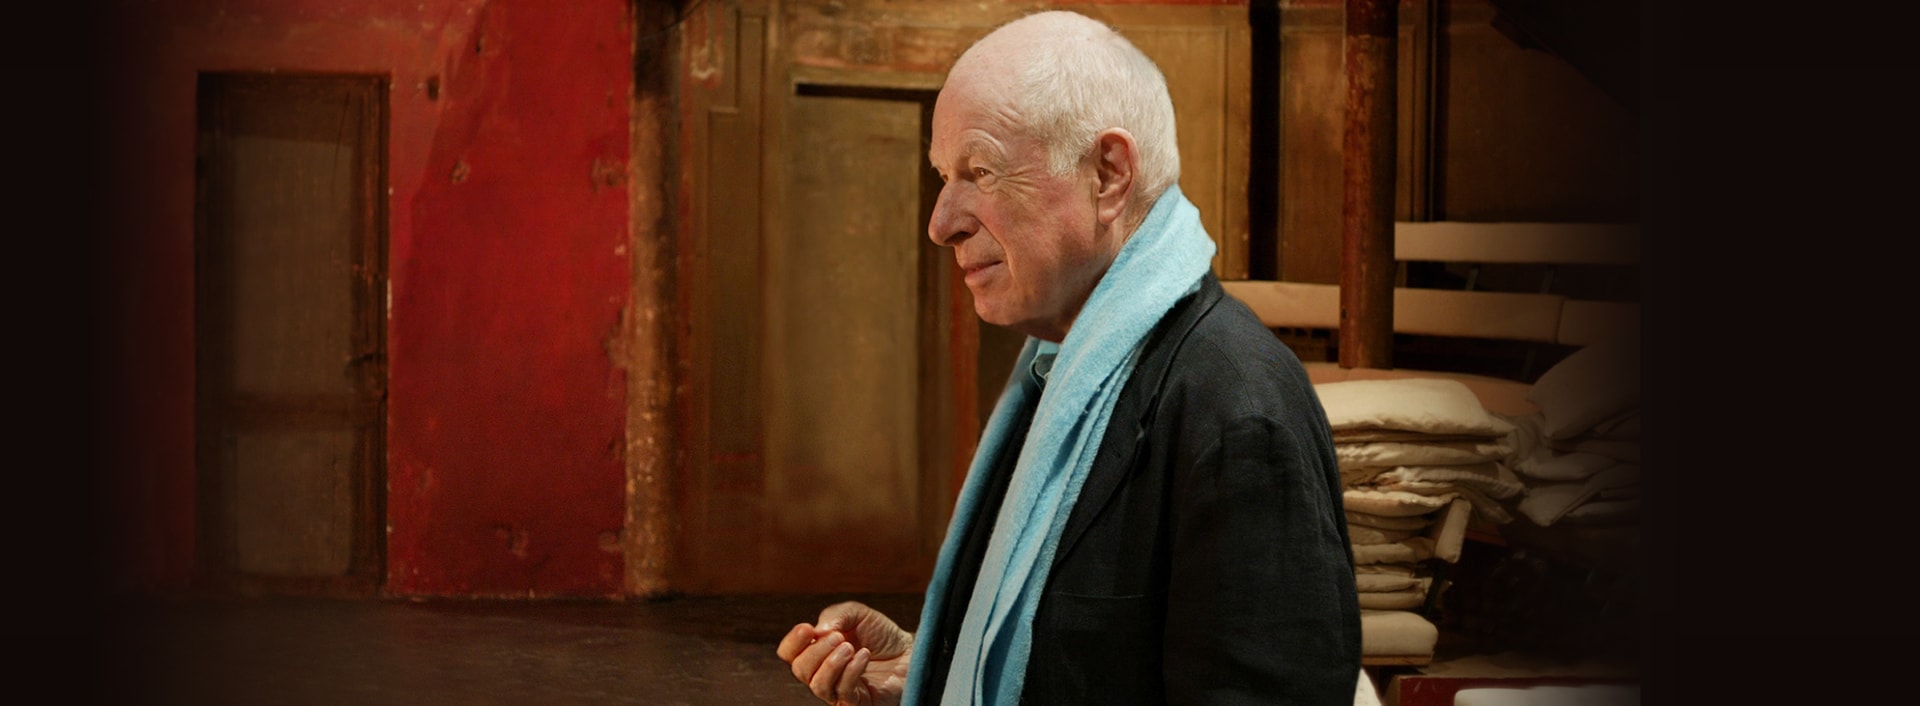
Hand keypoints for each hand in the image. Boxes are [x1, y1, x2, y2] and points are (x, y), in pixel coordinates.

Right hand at [776, 601, 913, 705]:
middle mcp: (823, 673)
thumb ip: (836, 615)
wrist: (911, 651)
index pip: (788, 653)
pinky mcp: (857, 703)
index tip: (808, 628)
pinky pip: (843, 692)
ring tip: (850, 647)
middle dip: (816, 651)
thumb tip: (817, 631)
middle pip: (799, 670)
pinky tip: (864, 655)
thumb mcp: (857, 614)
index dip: (793, 641)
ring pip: (818, 685)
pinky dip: (851, 670)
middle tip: (838, 637)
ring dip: (832, 663)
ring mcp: (838, 691)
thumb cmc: (881, 634)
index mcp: (817, 651)